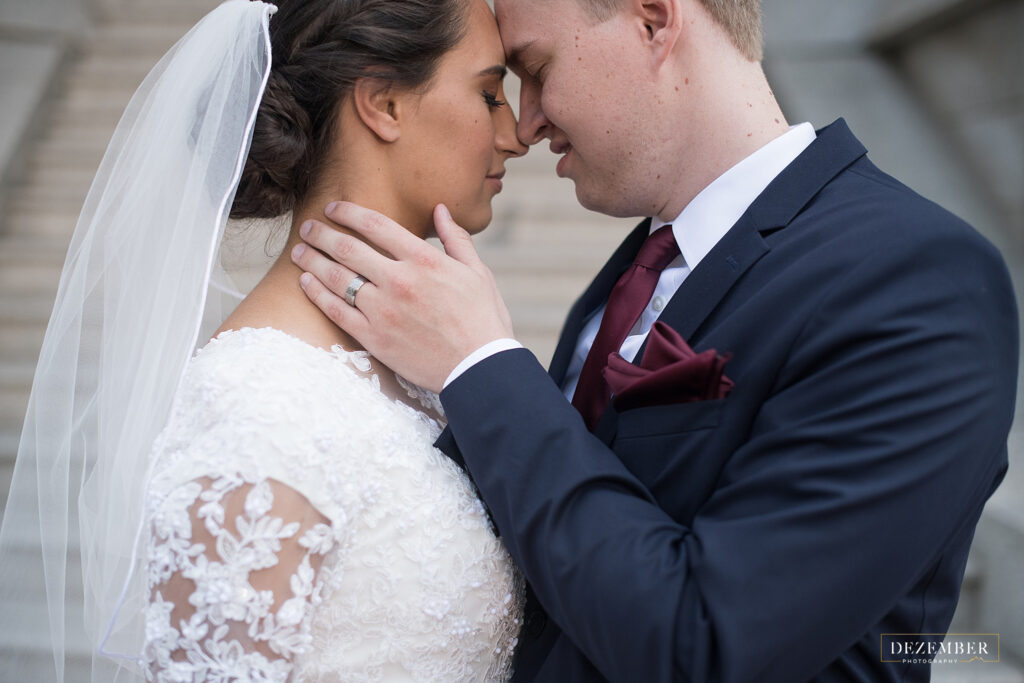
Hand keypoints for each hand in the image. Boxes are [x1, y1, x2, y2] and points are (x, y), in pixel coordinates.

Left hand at [291, 202, 514, 392]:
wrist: (478, 368)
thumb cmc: (483, 320)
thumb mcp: (477, 273)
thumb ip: (456, 239)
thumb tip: (440, 210)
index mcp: (424, 260)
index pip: (376, 225)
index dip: (348, 212)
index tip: (333, 208)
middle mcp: (399, 280)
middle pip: (348, 248)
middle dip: (322, 233)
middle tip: (308, 227)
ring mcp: (383, 310)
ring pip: (336, 277)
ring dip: (312, 260)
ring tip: (299, 251)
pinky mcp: (374, 337)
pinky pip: (336, 311)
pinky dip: (317, 293)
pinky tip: (306, 282)